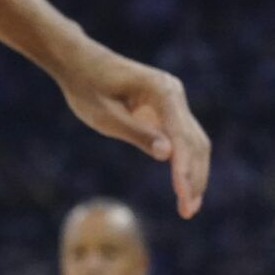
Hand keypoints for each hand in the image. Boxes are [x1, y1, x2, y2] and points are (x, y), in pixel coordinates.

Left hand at [53, 39, 211, 217]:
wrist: (79, 63)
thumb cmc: (88, 87)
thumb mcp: (106, 117)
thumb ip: (137, 134)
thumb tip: (167, 154)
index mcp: (162, 91)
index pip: (181, 136)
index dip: (184, 170)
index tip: (184, 197)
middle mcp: (174, 93)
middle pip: (195, 141)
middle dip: (195, 177)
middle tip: (189, 211)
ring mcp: (172, 100)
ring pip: (193, 141)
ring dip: (194, 173)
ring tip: (189, 206)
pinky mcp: (165, 109)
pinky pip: (182, 138)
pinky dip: (185, 163)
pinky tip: (183, 186)